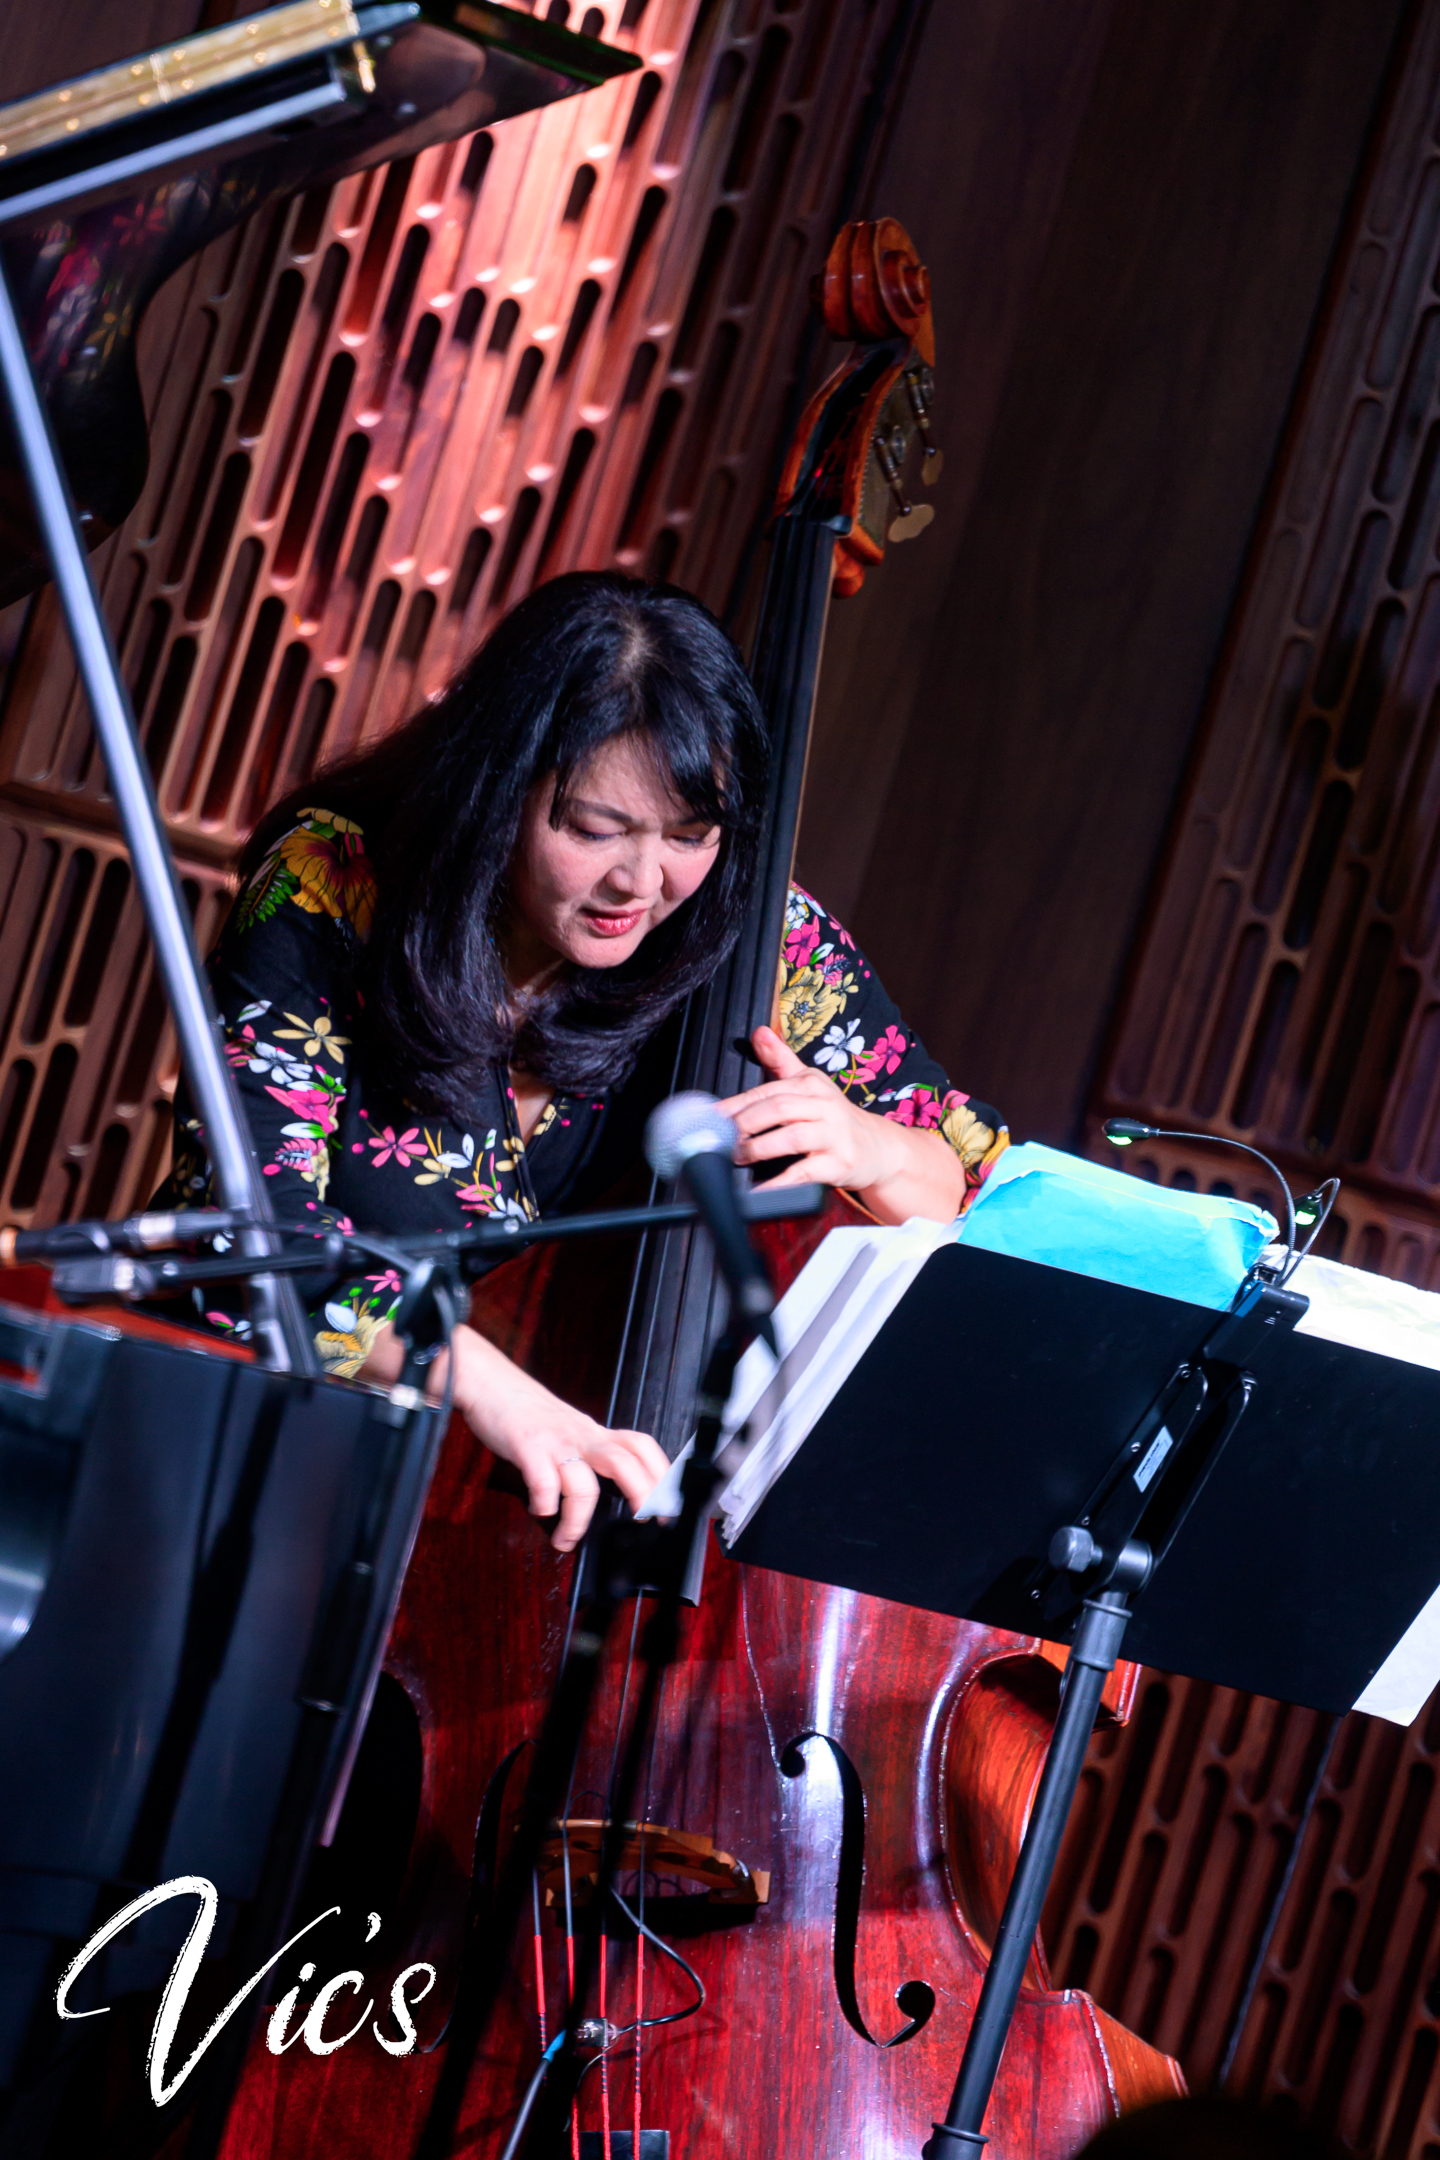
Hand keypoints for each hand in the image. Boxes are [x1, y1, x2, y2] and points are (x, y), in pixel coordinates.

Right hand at [362, 1321, 668, 1551]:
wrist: (489, 1381)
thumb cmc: (527, 1411)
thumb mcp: (568, 1429)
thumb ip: (587, 1455)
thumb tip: (605, 1494)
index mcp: (594, 1432)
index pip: (641, 1445)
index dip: (661, 1473)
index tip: (669, 1504)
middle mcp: (581, 1435)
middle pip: (625, 1462)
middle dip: (643, 1494)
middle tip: (645, 1523)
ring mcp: (554, 1440)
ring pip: (583, 1482)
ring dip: (579, 1520)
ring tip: (565, 1539)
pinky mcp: (526, 1444)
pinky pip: (543, 1479)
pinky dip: (545, 1503)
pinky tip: (539, 1510)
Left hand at [718, 1025, 904, 1189]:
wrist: (879, 1149)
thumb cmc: (835, 1117)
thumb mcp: (811, 1084)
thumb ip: (781, 1060)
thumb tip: (760, 1033)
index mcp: (812, 1084)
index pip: (767, 1090)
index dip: (735, 1104)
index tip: (711, 1117)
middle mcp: (825, 1106)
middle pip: (778, 1108)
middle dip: (744, 1124)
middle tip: (721, 1139)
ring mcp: (835, 1135)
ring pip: (792, 1137)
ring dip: (758, 1148)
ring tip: (737, 1157)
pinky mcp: (840, 1164)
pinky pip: (804, 1173)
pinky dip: (779, 1183)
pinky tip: (760, 1189)